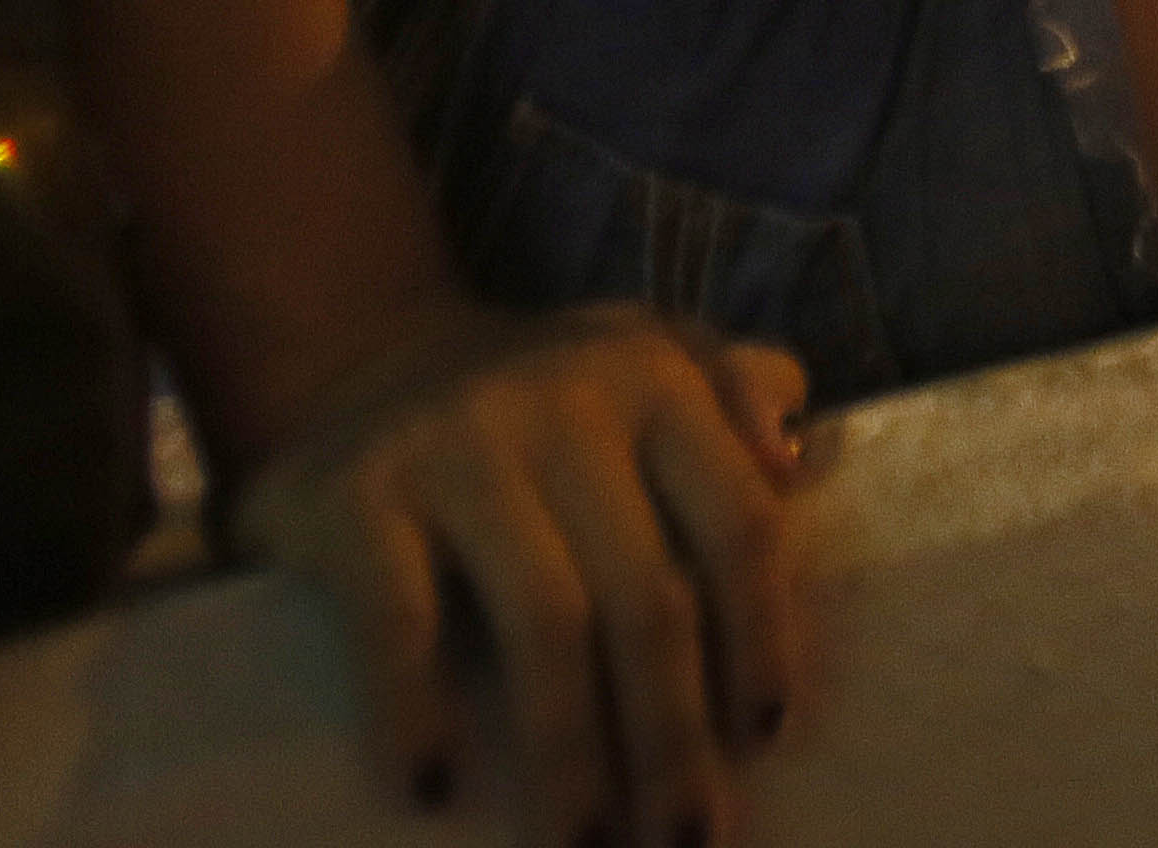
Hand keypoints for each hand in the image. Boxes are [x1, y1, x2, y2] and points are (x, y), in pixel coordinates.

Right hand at [232, 301, 822, 843]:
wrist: (359, 358)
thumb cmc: (541, 396)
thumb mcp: (648, 358)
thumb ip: (734, 393)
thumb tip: (801, 463)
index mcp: (657, 378)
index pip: (739, 523)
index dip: (762, 639)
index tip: (762, 742)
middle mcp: (565, 401)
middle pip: (649, 596)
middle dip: (674, 737)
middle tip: (686, 840)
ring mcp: (458, 444)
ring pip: (545, 621)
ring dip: (571, 753)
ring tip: (585, 843)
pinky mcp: (356, 494)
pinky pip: (400, 622)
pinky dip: (418, 712)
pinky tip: (434, 790)